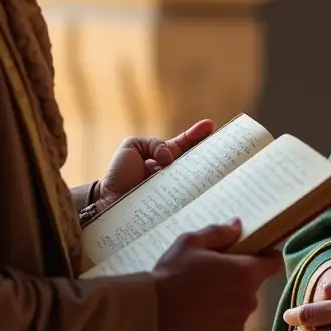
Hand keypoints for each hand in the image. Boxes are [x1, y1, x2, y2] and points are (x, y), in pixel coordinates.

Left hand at [96, 119, 214, 209]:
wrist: (106, 201)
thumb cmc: (119, 174)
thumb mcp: (132, 146)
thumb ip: (154, 145)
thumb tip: (169, 158)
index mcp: (165, 158)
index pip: (184, 144)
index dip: (197, 135)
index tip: (209, 125)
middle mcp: (173, 173)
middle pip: (196, 161)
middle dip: (211, 153)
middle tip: (224, 146)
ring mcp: (174, 190)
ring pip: (195, 179)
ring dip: (207, 172)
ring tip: (218, 163)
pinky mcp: (173, 205)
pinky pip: (185, 197)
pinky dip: (193, 192)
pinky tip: (199, 188)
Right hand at [152, 219, 282, 330]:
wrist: (155, 310)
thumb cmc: (174, 272)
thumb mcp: (192, 242)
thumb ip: (220, 233)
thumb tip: (238, 225)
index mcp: (246, 273)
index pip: (273, 263)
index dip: (265, 257)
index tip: (252, 255)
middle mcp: (249, 300)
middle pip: (253, 285)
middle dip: (239, 279)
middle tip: (214, 275)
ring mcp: (240, 322)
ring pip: (241, 305)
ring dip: (230, 300)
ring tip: (203, 296)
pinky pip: (232, 324)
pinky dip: (221, 319)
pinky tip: (201, 313)